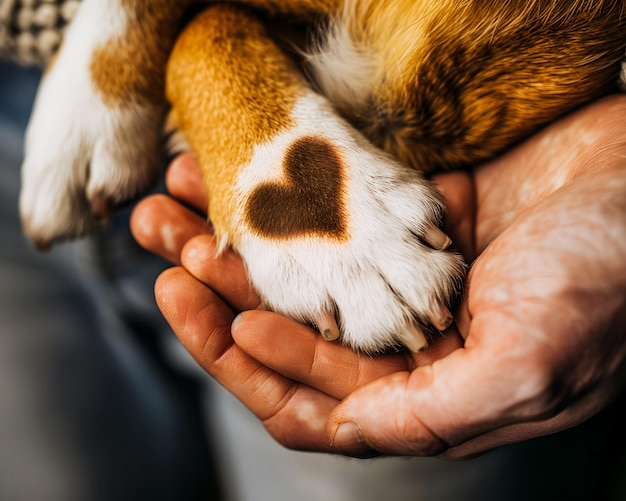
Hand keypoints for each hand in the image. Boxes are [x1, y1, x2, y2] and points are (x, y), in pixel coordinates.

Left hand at [131, 95, 625, 457]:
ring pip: (298, 272)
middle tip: (162, 247)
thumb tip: (338, 427)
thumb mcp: (531, 362)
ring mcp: (402, 278)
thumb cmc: (612, 276)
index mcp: (430, 391)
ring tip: (173, 208)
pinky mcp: (404, 222)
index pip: (311, 399)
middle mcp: (406, 340)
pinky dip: (283, 200)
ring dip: (233, 240)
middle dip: (217, 291)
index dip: (246, 361)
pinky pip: (328, 218)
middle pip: (288, 329)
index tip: (201, 307)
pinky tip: (241, 173)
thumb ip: (435, 411)